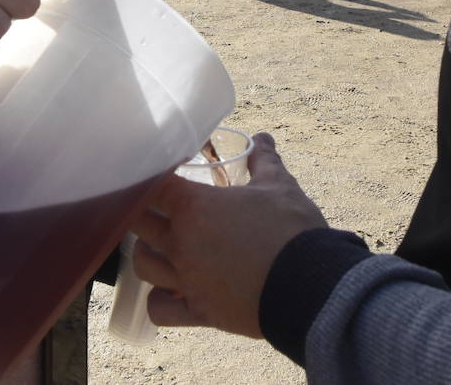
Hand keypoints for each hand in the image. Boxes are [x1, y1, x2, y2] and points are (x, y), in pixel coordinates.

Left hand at [130, 133, 327, 338]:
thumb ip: (264, 160)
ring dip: (147, 252)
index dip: (149, 176)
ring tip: (161, 245)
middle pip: (138, 223)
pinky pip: (159, 309)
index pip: (151, 185)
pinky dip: (159, 299)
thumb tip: (264, 138)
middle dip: (143, 210)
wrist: (312, 287)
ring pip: (142, 265)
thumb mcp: (279, 186)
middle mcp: (181, 244)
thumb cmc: (292, 230)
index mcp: (194, 207)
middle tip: (157, 205)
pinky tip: (170, 290)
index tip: (157, 172)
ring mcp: (186, 281)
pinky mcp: (198, 312)